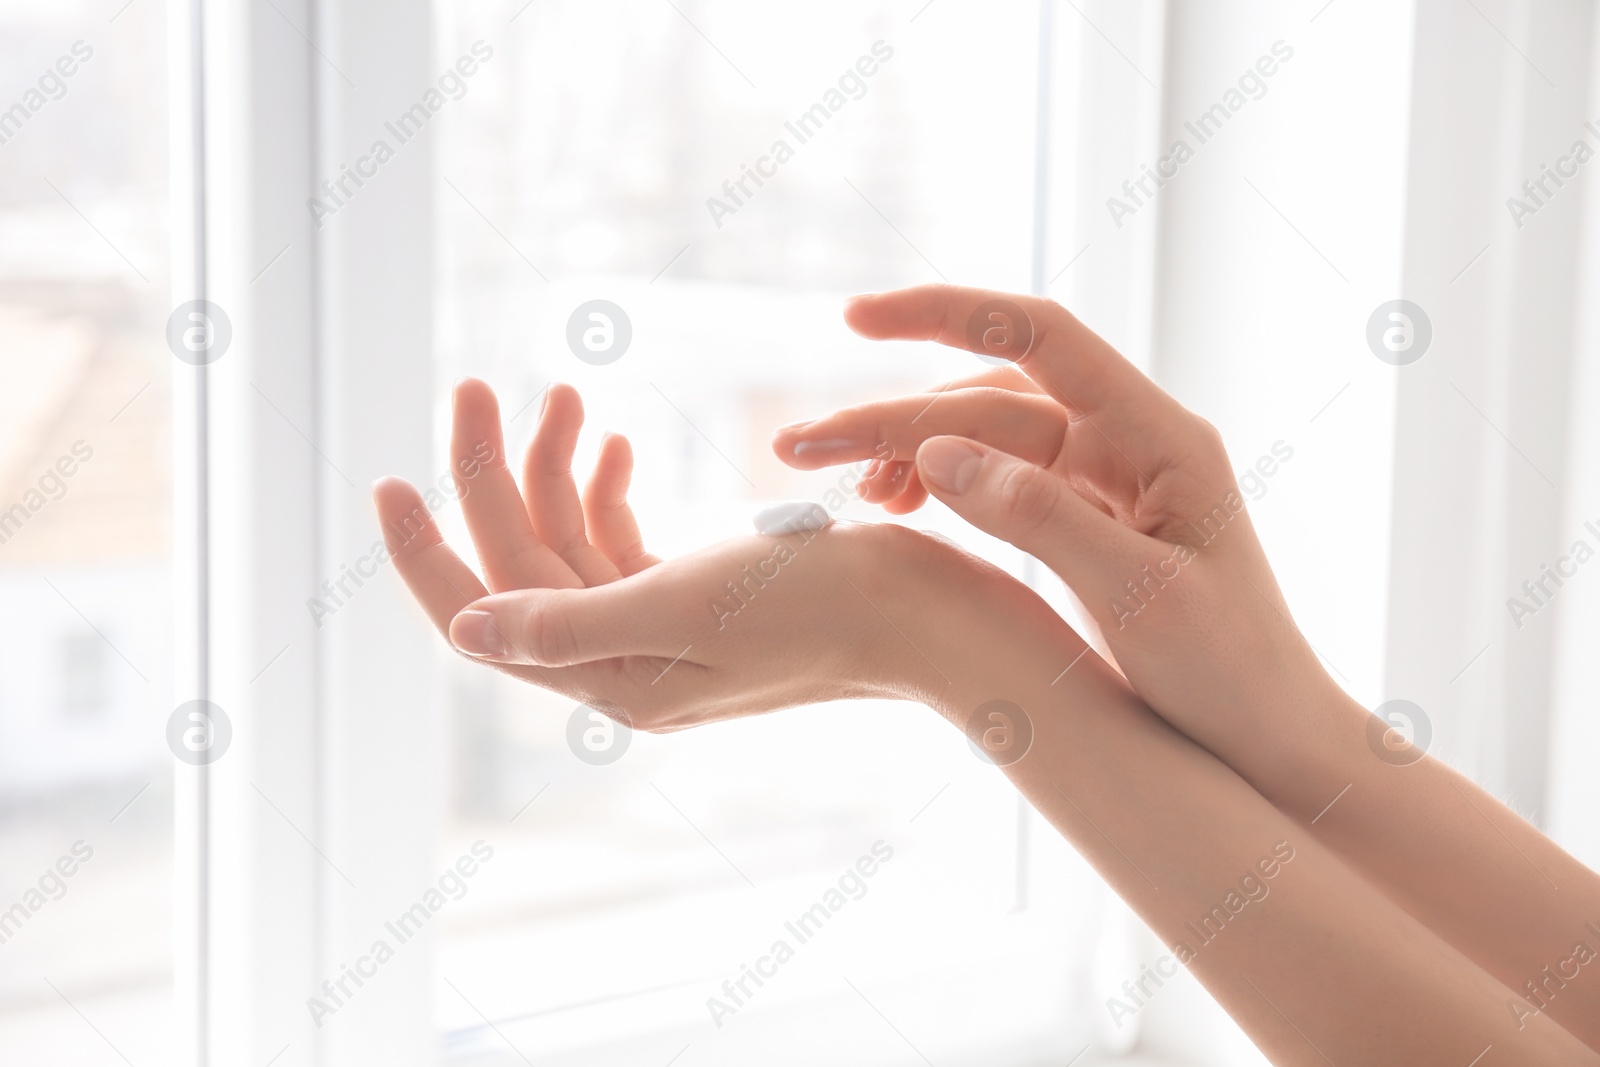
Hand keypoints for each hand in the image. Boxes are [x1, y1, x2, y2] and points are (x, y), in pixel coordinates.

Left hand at [372, 378, 998, 730]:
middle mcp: (629, 664)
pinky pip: (621, 542)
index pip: (485, 618)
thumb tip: (465, 627)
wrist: (940, 616)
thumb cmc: (828, 604)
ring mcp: (664, 631)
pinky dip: (605, 490)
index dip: (426, 554)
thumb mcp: (688, 606)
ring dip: (557, 469)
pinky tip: (613, 445)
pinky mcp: (701, 598)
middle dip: (496, 475)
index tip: (385, 476)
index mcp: (616, 678)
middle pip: (524, 564)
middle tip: (482, 384)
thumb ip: (569, 620)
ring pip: (571, 544)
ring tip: (568, 396)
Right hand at [774, 284, 1332, 767]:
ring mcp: (1107, 479)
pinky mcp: (1087, 520)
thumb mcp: (1139, 596)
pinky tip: (892, 505)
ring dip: (905, 450)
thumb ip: (1040, 517)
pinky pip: (998, 482)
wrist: (1271, 740)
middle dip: (891, 414)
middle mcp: (1130, 441)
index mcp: (1159, 436)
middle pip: (988, 398)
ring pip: (983, 440)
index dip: (945, 312)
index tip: (856, 320)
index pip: (1038, 336)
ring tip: (832, 482)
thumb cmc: (1230, 675)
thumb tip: (936, 452)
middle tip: (799, 447)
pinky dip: (940, 487)